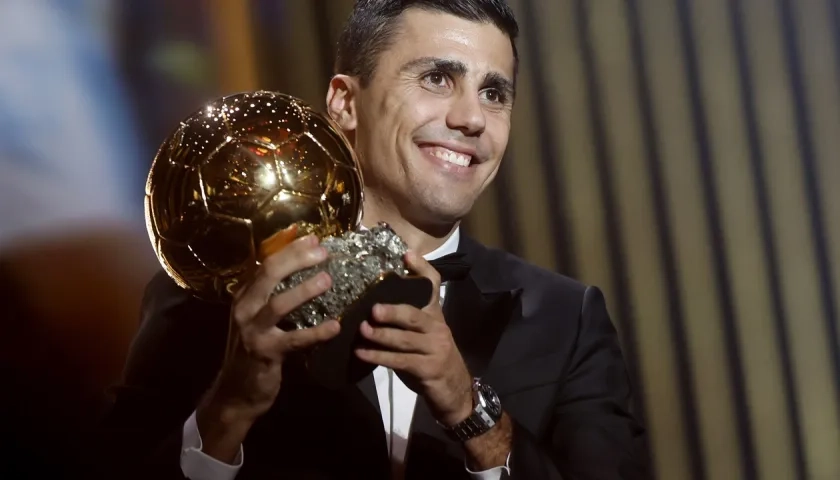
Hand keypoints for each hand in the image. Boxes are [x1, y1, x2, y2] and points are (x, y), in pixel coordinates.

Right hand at [196, 234, 340, 462]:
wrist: (236, 392)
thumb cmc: (253, 350)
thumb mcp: (257, 318)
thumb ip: (273, 295)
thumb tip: (302, 269)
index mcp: (244, 296)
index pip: (265, 263)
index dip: (289, 248)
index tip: (314, 237)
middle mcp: (244, 309)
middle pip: (269, 275)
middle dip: (296, 259)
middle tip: (323, 251)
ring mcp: (252, 331)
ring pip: (278, 304)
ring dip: (304, 290)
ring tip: (327, 279)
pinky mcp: (265, 353)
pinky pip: (294, 340)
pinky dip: (316, 333)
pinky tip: (335, 327)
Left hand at [355, 252, 473, 426]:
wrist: (454, 390)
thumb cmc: (431, 357)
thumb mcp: (421, 335)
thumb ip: (405, 320)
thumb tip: (371, 304)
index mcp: (434, 314)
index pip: (432, 285)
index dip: (421, 269)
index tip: (406, 254)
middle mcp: (437, 328)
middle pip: (415, 315)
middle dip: (394, 311)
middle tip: (373, 309)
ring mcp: (434, 349)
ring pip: (406, 340)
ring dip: (382, 336)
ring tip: (363, 330)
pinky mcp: (428, 369)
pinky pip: (400, 362)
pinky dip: (379, 357)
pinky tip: (362, 354)